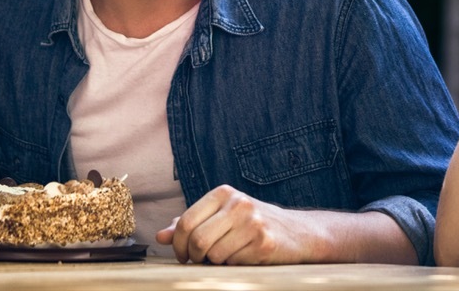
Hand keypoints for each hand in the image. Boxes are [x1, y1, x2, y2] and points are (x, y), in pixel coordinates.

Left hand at [155, 185, 314, 263]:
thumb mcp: (220, 216)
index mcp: (223, 193)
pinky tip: (244, 256)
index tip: (182, 254)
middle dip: (193, 256)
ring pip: (214, 254)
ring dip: (215, 261)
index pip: (186, 221)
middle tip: (198, 261)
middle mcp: (238, 203)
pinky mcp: (265, 243)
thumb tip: (160, 236)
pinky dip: (233, 265)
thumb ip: (189, 224)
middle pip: (197, 239)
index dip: (178, 244)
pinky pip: (234, 263)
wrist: (297, 232)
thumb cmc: (251, 224)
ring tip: (226, 255)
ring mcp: (253, 222)